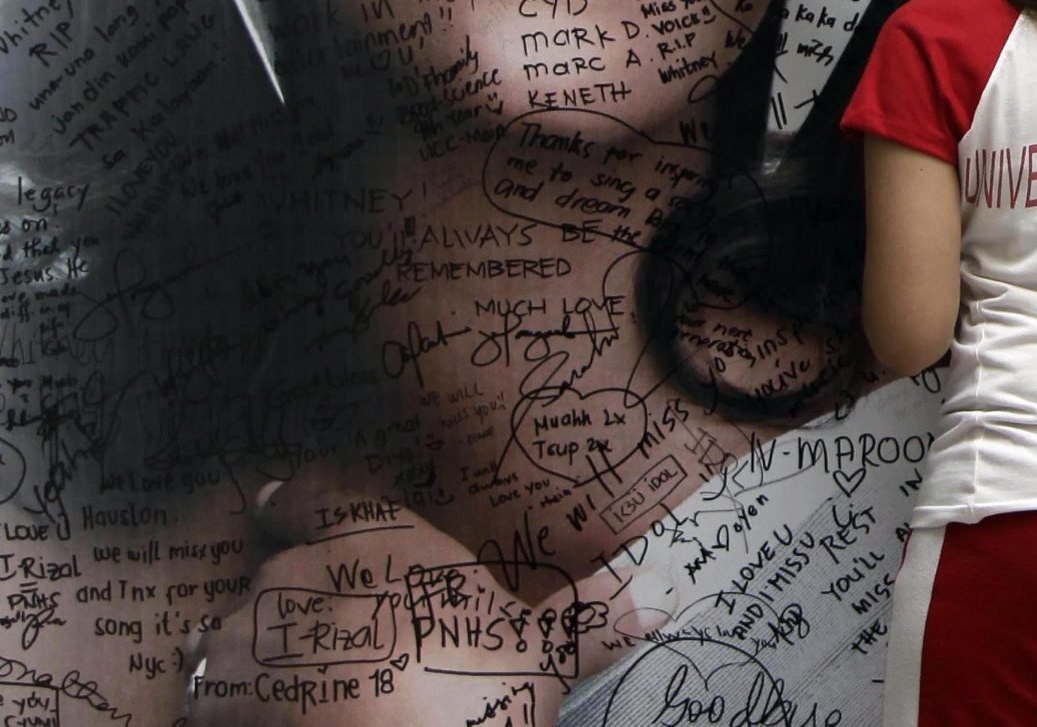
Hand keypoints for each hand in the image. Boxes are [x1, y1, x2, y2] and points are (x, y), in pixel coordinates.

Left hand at [182, 468, 635, 723]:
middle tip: (323, 626)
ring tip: (282, 681)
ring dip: (250, 655)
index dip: (303, 500)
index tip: (287, 504)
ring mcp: (245, 646)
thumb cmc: (470, 693)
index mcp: (373, 539)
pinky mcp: (212, 706)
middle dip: (290, 598)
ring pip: (232, 635)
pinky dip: (227, 707)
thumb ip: (589, 614)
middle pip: (274, 569)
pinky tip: (258, 719)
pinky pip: (209, 697)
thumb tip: (665, 587)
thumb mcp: (543, 653)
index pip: (315, 494)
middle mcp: (297, 576)